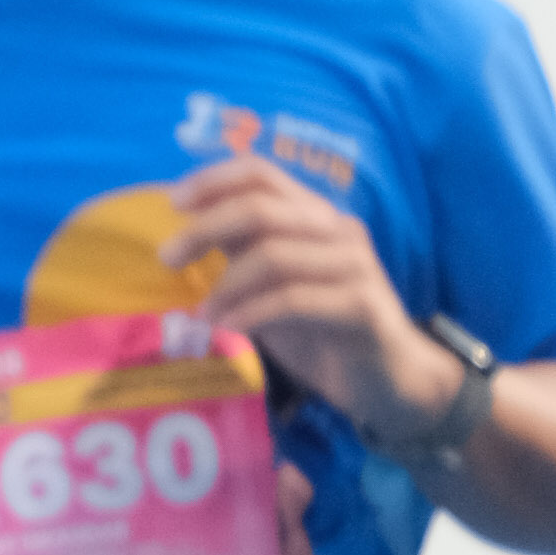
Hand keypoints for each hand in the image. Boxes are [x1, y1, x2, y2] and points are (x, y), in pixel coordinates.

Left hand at [163, 157, 463, 444]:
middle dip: (205, 229)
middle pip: (261, 208)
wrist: (389, 381)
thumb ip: (242, 258)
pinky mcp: (361, 306)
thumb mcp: (274, 289)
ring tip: (200, 316)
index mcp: (314, 216)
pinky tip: (228, 331)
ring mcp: (353, 265)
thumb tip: (184, 238)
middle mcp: (336, 229)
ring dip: (225, 284)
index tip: (172, 202)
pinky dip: (251, 314)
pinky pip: (294, 300)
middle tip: (166, 258)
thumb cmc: (324, 333)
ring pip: (275, 255)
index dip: (214, 179)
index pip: (261, 173)